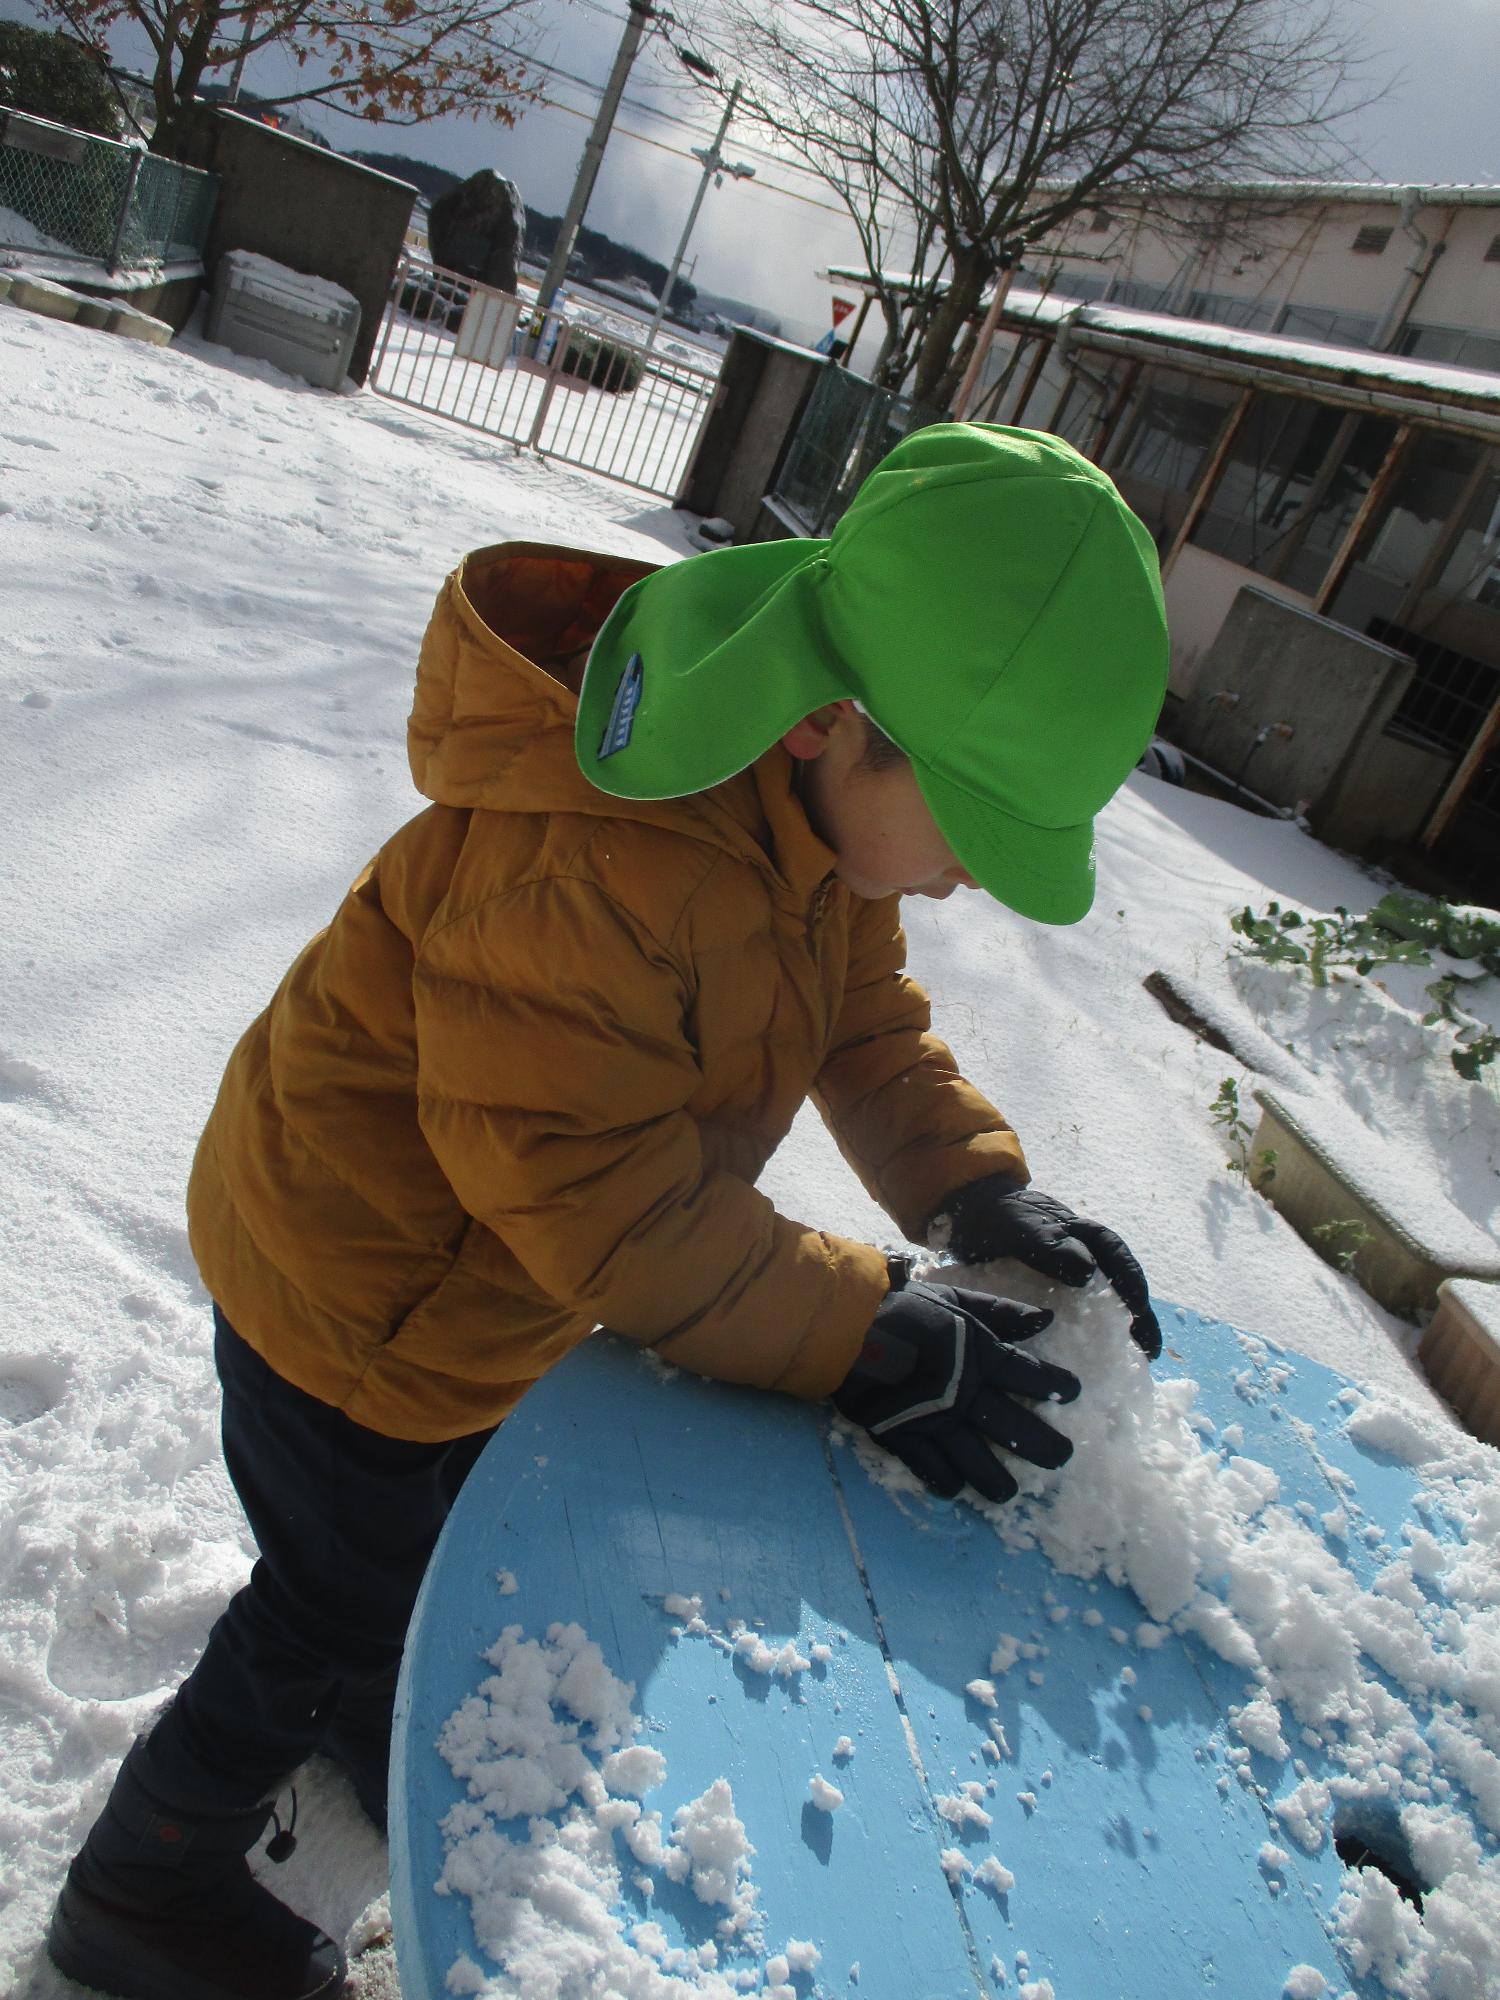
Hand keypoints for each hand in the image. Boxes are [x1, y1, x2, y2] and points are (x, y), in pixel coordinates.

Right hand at [832, 1276, 1079, 1504]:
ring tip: (1010, 1492)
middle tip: (1062, 1458)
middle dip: (1045, 1447)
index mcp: (980, 1353)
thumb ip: (1001, 1312)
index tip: (1074, 1394)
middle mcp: (964, 1392)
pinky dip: (946, 1482)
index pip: (1030, 1377)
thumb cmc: (902, 1306)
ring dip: (997, 1480)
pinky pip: (931, 1469)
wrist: (845, 1324)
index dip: (1056, 1386)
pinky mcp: (903, 1436)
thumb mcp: (955, 1299)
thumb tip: (1047, 1319)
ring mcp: (934, 1419)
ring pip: (977, 1460)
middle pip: (1015, 1428)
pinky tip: (956, 1488)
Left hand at [934, 1178, 1161, 1358]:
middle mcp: (1082, 1257)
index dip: (1133, 1287)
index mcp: (1083, 1235)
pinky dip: (1085, 1335)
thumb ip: (1049, 1243)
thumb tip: (1088, 1272)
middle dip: (1137, 1318)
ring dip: (1116, 1330)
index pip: (1118, 1260)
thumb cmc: (998, 1216)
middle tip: (1149, 1352)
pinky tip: (1087, 1359)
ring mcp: (1067, 1277)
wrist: (966, 1215)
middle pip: (1118, 1287)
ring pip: (1100, 1304)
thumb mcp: (1021, 1226)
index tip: (1140, 1314)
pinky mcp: (1048, 1295)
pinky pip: (1073, 1316)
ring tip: (1129, 1362)